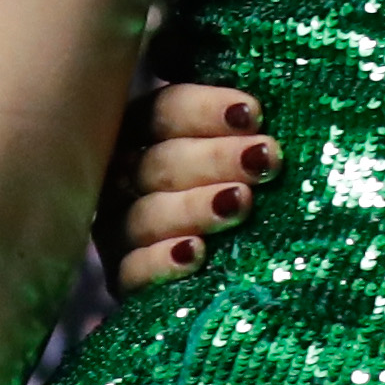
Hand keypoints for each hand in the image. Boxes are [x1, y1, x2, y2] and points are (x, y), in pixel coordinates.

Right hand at [111, 82, 278, 289]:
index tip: (253, 114)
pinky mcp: (124, 280)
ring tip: (241, 203)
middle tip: (264, 160)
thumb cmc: (250, 192)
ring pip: (144, 215)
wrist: (245, 277)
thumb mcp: (248, 151)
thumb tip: (259, 103)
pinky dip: (162, 261)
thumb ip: (243, 124)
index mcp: (148, 134)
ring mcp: (119, 231)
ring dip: (194, 207)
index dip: (205, 110)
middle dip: (215, 159)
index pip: (163, 111)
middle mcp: (125, 179)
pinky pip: (132, 270)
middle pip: (158, 162)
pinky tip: (196, 253)